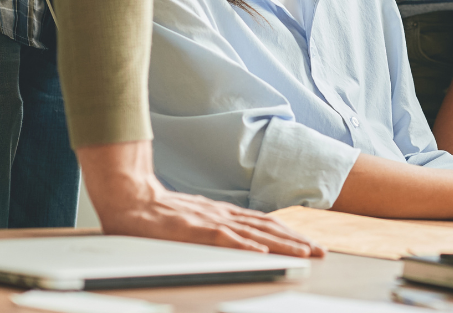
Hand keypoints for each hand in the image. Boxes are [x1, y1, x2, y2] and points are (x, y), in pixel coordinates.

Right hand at [77, 140, 322, 255]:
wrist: (132, 198)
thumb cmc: (160, 213)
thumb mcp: (196, 217)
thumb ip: (217, 226)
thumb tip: (239, 237)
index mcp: (223, 214)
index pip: (264, 225)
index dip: (289, 235)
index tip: (310, 245)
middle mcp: (222, 215)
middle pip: (267, 229)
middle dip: (296, 241)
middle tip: (321, 252)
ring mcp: (209, 221)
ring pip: (254, 234)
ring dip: (282, 245)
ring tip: (304, 254)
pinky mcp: (193, 230)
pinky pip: (223, 239)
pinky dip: (244, 247)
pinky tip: (261, 254)